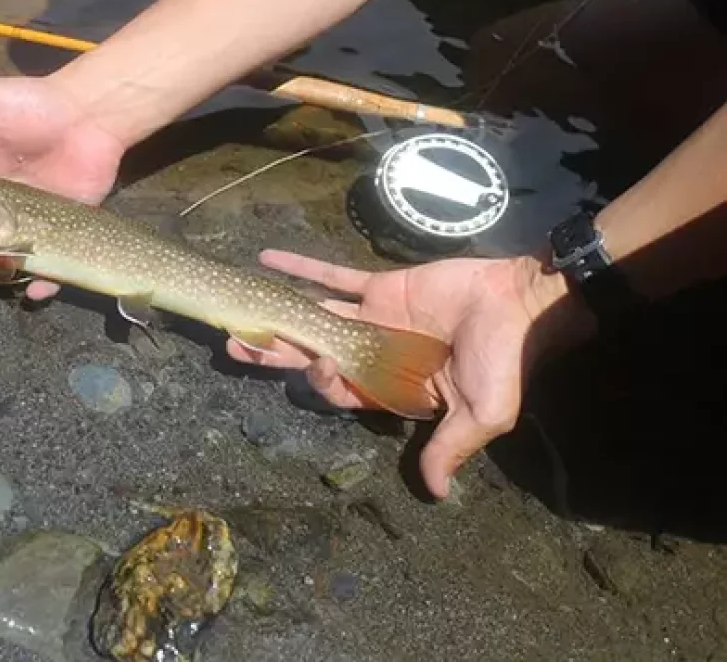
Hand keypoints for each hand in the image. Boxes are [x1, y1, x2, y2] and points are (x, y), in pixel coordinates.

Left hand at [227, 249, 589, 498]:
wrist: (518, 302)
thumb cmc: (501, 361)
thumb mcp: (482, 414)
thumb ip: (450, 447)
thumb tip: (436, 493)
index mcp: (389, 389)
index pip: (339, 390)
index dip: (320, 382)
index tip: (314, 368)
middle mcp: (371, 355)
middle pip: (311, 355)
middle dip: (274, 353)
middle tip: (235, 347)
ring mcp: (371, 319)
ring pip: (314, 317)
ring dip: (278, 314)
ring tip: (237, 311)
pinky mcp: (378, 287)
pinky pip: (333, 277)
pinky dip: (301, 268)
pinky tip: (268, 260)